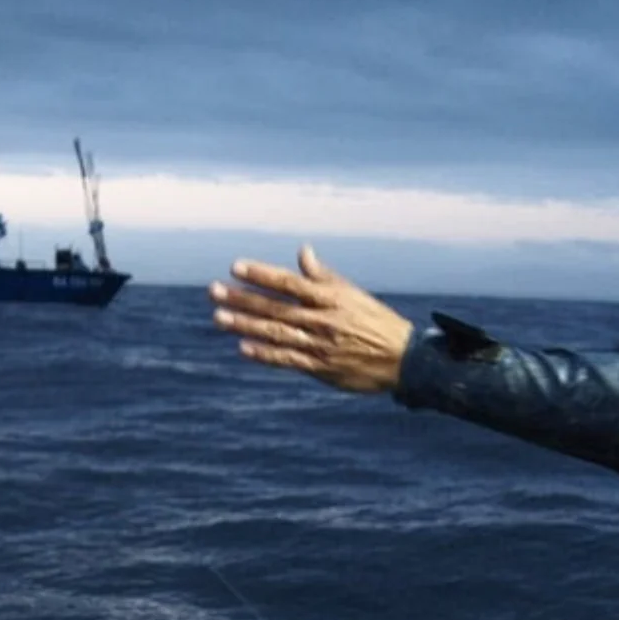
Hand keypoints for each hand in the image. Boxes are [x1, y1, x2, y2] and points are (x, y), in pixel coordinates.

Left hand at [209, 245, 414, 393]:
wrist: (404, 360)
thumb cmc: (377, 323)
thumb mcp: (353, 294)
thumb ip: (324, 276)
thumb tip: (303, 252)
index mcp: (331, 298)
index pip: (289, 283)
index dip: (261, 274)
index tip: (236, 267)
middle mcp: (323, 320)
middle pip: (275, 307)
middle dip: (242, 298)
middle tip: (214, 291)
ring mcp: (320, 345)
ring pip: (276, 333)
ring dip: (245, 325)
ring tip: (219, 317)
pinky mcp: (320, 368)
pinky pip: (288, 359)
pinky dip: (265, 354)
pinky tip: (243, 347)